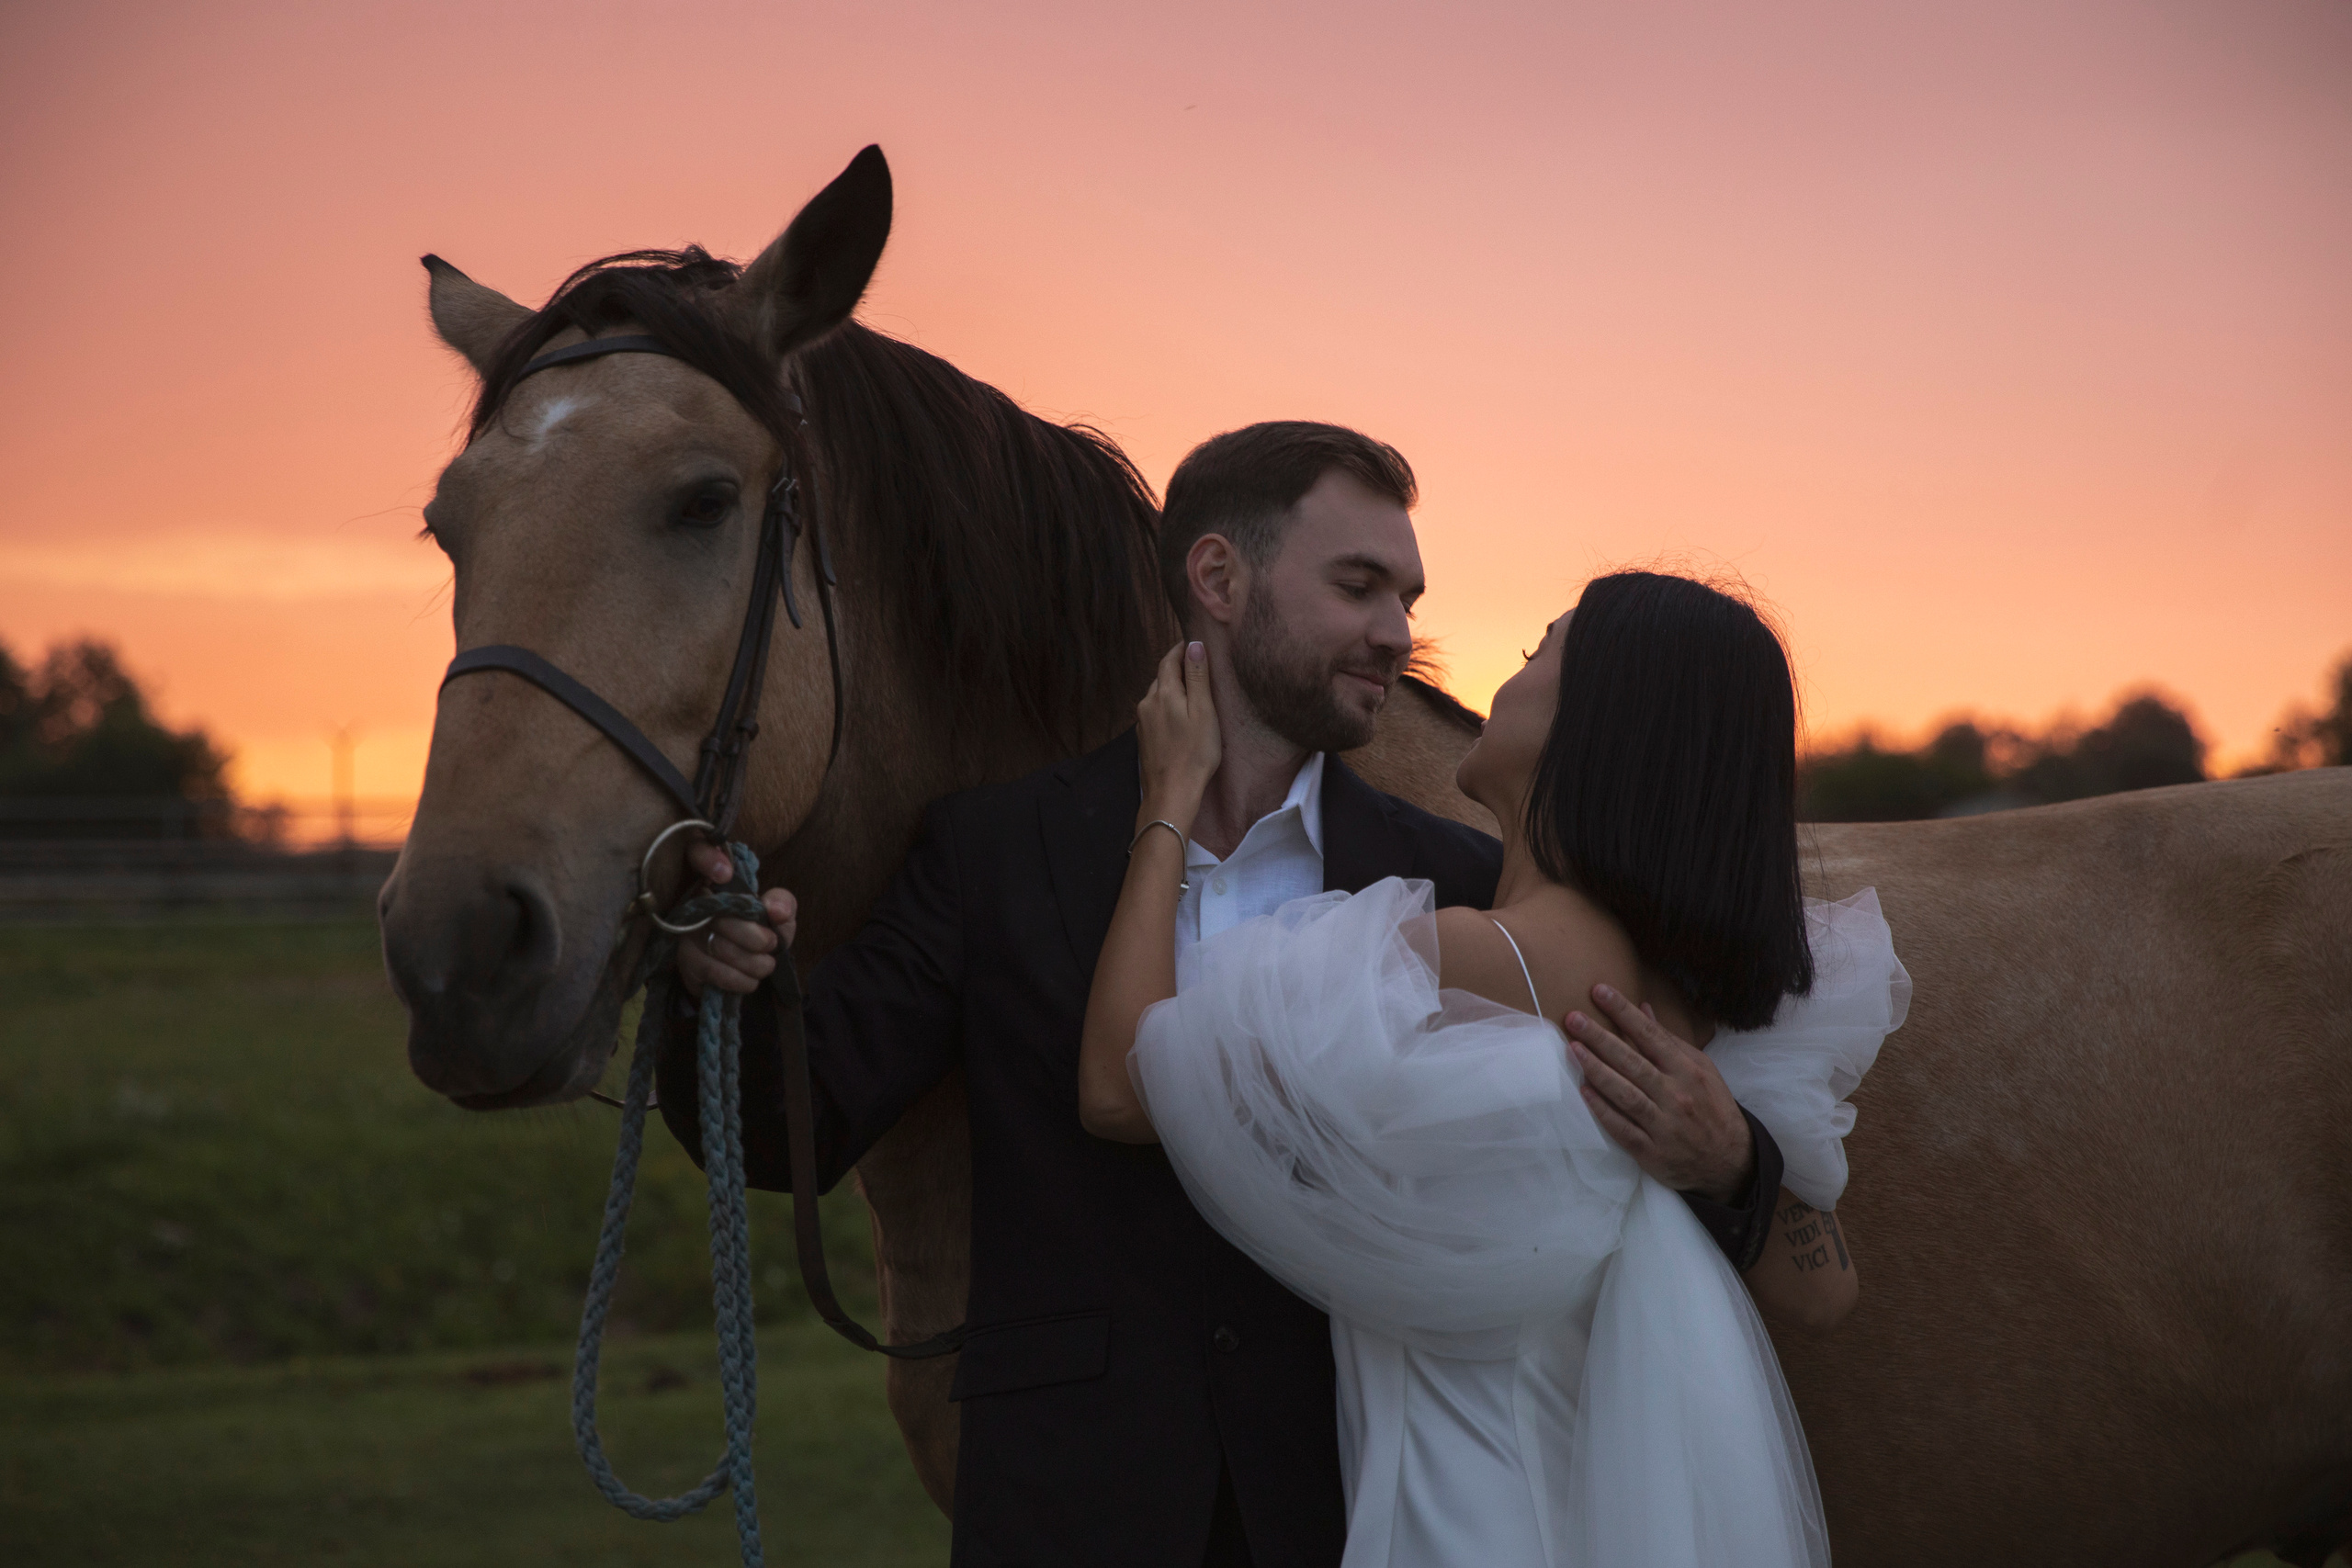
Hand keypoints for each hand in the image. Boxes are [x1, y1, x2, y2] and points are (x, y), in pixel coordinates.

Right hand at [676, 839, 797, 997]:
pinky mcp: (682, 959)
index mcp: (716, 878)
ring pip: (716, 945)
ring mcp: (685, 929)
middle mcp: (694, 899)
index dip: (705, 857)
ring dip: (749, 962)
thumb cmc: (759, 931)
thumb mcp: (778, 916)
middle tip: (772, 944)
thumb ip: (782, 904)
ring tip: (766, 965)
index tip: (725, 873)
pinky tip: (751, 980)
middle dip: (752, 936)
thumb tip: (776, 911)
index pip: (695, 852)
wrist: (741, 969)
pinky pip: (709, 969)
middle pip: (718, 914)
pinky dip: (737, 979)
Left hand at [1135, 640, 1219, 830]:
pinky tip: (1179, 717)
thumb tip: (1193, 644)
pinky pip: (1155, 713)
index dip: (1181, 648)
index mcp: (1163, 693)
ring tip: (1192, 692)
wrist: (1171, 793)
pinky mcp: (1144, 738)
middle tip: (1198, 666)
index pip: (1169, 659)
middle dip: (1178, 668)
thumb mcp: (1203, 711)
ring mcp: (1142, 722)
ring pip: (1158, 695)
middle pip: (1162, 676)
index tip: (1195, 642)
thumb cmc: (1194, 753)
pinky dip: (1167, 707)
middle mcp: (1147, 703)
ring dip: (1172, 689)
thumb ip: (1197, 676)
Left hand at [1563, 983, 1754, 1203]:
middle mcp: (1676, 1095)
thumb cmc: (1711, 1107)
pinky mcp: (1652, 1151)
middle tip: (1573, 1018)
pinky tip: (1584, 1093)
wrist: (1730, 1161)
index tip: (1599, 992)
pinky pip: (1623, 1128)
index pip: (1651, 1036)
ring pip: (1626, 1094)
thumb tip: (1643, 1008)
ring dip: (1597, 1070)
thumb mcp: (1702, 1070)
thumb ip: (1670, 1041)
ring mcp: (1664, 1125)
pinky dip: (1603, 1111)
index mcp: (1688, 1071)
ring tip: (1573, 1049)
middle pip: (1633, 1062)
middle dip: (1601, 1038)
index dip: (1624, 1013)